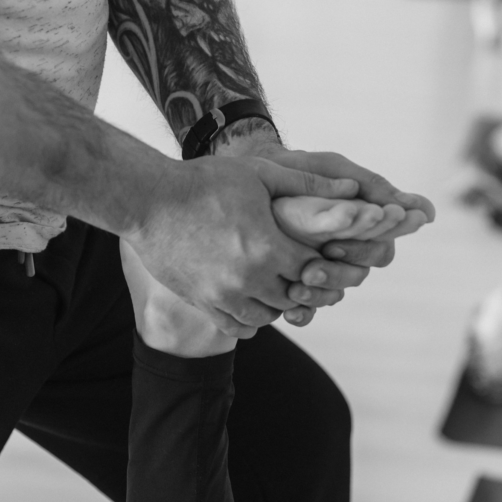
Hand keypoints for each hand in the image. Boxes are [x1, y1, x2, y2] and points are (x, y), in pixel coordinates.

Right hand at [125, 155, 359, 338]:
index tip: (319, 252)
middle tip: (302, 271)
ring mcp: (223, 296)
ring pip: (268, 317)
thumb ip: (308, 184)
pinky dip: (249, 318)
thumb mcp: (260, 174)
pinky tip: (251, 300)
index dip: (321, 262)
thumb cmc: (204, 181)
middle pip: (294, 297)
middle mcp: (249, 279)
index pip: (313, 270)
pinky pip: (236, 327)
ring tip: (275, 283)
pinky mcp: (202, 303)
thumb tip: (353, 188)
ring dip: (276, 303)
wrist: (147, 200)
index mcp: (268, 248)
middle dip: (302, 284)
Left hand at [257, 147, 434, 325]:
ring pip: (334, 296)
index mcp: (361, 226)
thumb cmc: (297, 169)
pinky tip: (291, 309)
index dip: (364, 249)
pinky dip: (302, 313)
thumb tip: (428, 214)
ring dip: (319, 294)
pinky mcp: (295, 284)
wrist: (249, 178)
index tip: (338, 243)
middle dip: (337, 274)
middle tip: (313, 268)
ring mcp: (320, 268)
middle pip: (357, 276)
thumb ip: (376, 189)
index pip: (380, 248)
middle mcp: (344, 251)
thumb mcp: (334, 170)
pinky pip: (307, 311)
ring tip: (298, 285)